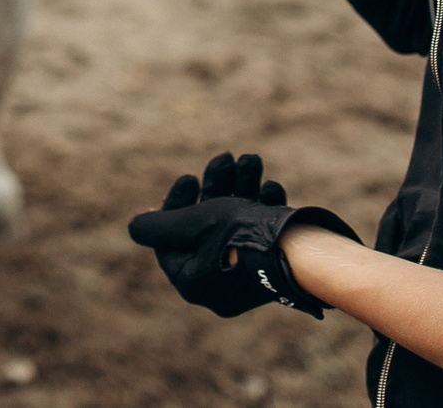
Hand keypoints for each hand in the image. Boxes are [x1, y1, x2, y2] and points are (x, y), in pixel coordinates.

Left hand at [125, 150, 360, 318]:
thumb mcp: (192, 224)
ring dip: (242, 186)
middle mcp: (219, 284)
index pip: (171, 239)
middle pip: (205, 226)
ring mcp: (247, 276)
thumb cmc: (243, 237)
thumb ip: (160, 226)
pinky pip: (259, 233)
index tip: (189, 178)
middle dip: (217, 186)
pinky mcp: (273, 266)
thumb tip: (136, 227)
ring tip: (251, 160)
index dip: (176, 203)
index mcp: (194, 282)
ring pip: (235, 223)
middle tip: (226, 158)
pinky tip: (271, 189)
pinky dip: (262, 207)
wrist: (306, 252)